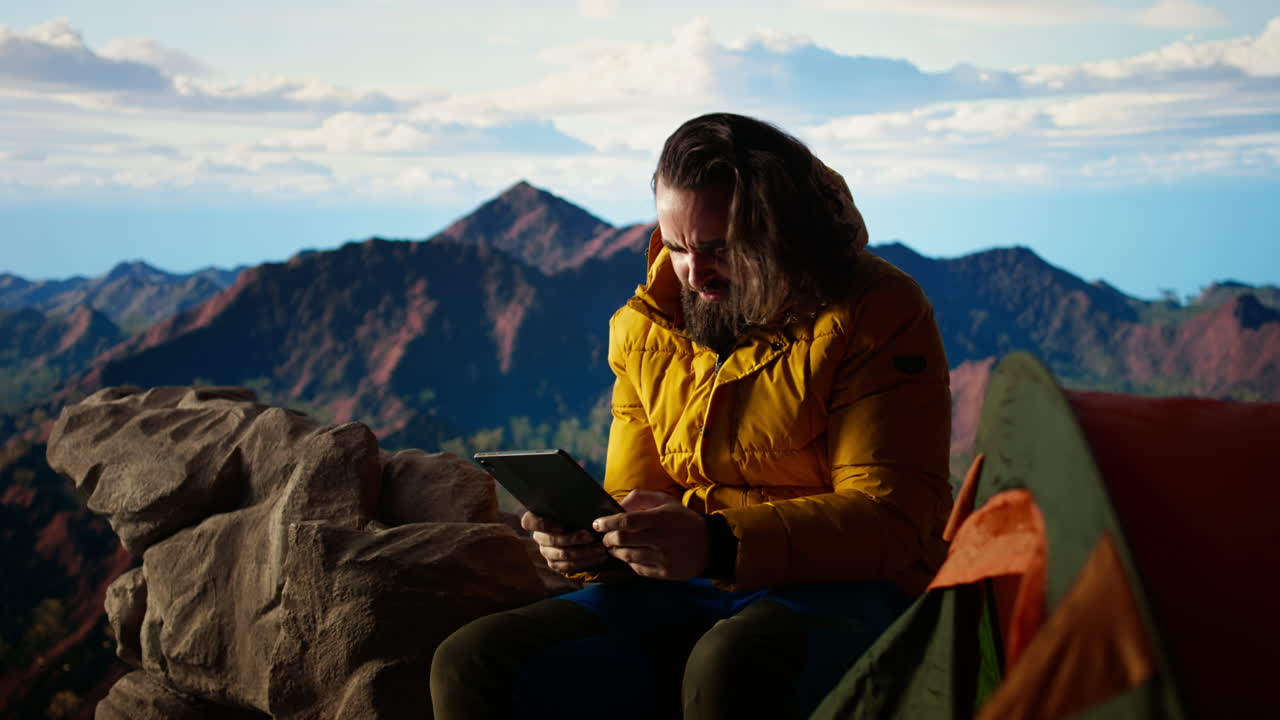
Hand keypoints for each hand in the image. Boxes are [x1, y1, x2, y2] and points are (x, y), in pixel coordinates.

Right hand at [521, 511, 608, 573]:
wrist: (578, 526)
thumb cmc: (574, 512)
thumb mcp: (570, 505)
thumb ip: (570, 504)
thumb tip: (580, 502)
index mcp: (536, 519)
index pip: (529, 522)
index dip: (543, 525)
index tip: (561, 526)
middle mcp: (538, 537)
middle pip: (552, 540)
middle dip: (573, 539)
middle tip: (590, 536)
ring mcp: (546, 552)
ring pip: (563, 555)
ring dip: (584, 552)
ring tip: (600, 548)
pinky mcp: (555, 564)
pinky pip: (569, 566)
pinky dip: (586, 561)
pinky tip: (599, 556)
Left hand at [593, 490, 707, 579]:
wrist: (710, 545)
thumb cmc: (683, 520)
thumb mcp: (666, 501)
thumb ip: (640, 498)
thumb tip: (617, 504)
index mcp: (661, 519)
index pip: (626, 520)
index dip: (608, 522)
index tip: (597, 523)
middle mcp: (661, 539)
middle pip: (623, 540)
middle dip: (607, 539)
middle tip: (604, 538)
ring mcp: (663, 558)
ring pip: (628, 557)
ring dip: (616, 552)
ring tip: (614, 547)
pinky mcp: (665, 573)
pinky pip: (638, 569)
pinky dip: (630, 563)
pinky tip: (630, 557)